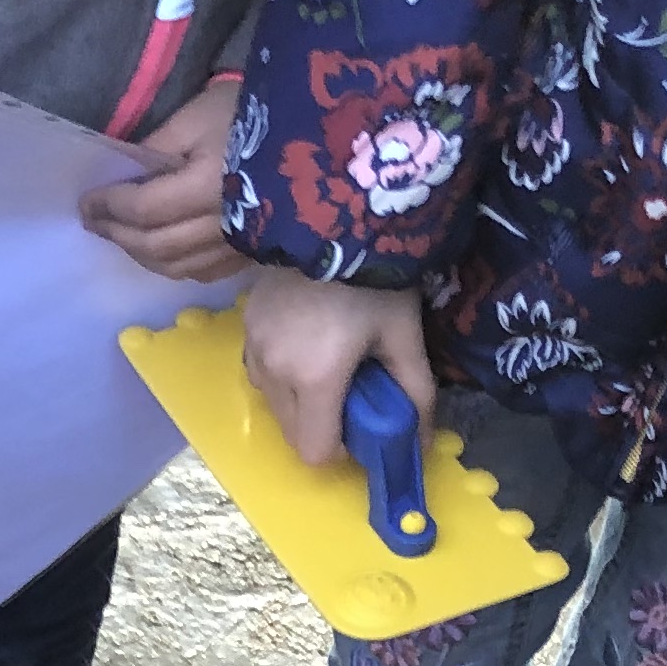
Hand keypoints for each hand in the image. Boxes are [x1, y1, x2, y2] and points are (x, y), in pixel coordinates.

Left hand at [81, 75, 251, 283]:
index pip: (143, 209)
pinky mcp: (251, 253)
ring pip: (176, 267)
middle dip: (118, 235)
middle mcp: (219, 226)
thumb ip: (159, 147)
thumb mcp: (200, 113)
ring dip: (141, 255)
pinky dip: (173, 267)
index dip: (110, 208)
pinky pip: (203, 273)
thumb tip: (127, 173)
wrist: (321, 135)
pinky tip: (160, 254)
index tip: (86, 201)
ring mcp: (237, 246)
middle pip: (155, 245)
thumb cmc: (256, 112)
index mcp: (205, 187)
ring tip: (120, 238)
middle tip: (93, 222)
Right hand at [239, 269, 432, 467]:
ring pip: (273, 405)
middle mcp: (276, 372)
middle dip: (320, 426)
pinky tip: (304, 344)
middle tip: (349, 390)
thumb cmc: (376, 277)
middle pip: (292, 434)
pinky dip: (281, 374)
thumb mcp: (404, 334)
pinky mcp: (245, 326)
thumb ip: (416, 392)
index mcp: (316, 379)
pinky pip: (259, 373)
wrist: (334, 213)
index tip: (360, 421)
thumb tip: (422, 441)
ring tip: (326, 362)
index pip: (315, 452)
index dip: (340, 448)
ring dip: (298, 402)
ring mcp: (255, 348)